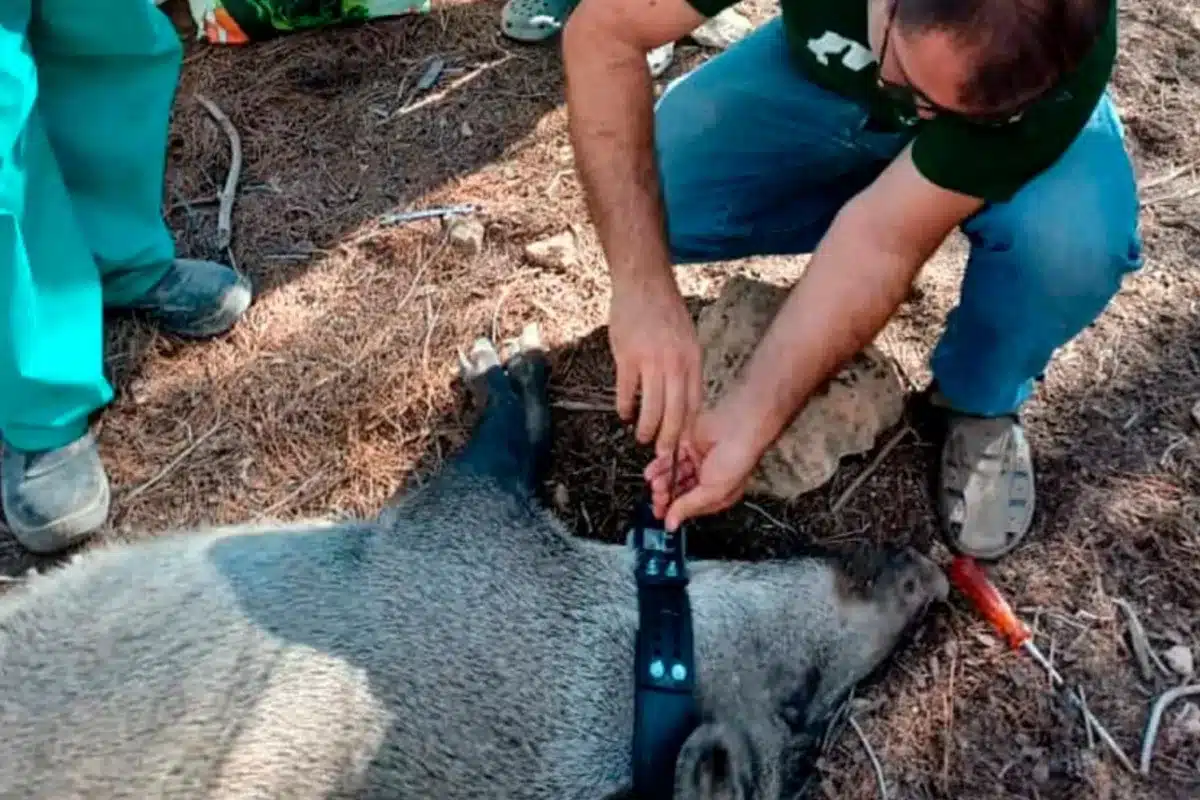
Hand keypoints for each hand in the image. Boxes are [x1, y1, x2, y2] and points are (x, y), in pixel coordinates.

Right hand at [608, 278, 703, 456]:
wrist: (644, 283)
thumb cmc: (665, 311)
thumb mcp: (688, 338)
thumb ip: (687, 367)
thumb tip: (685, 398)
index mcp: (693, 359)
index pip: (694, 403)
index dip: (688, 426)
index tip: (684, 443)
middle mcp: (675, 363)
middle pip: (674, 411)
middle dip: (669, 437)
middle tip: (663, 453)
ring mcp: (650, 360)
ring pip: (651, 407)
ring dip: (646, 427)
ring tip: (642, 437)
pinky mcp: (627, 357)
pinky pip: (626, 391)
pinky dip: (624, 406)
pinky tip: (624, 414)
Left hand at [643, 406, 764, 529]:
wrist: (740, 428)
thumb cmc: (738, 459)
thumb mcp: (713, 491)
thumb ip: (689, 506)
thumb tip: (672, 523)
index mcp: (717, 493)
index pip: (690, 506)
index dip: (674, 510)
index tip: (660, 514)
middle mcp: (706, 477)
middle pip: (679, 490)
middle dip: (666, 496)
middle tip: (657, 498)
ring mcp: (696, 460)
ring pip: (672, 474)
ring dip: (661, 481)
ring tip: (655, 484)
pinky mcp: (688, 444)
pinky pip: (669, 456)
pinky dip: (659, 465)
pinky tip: (652, 472)